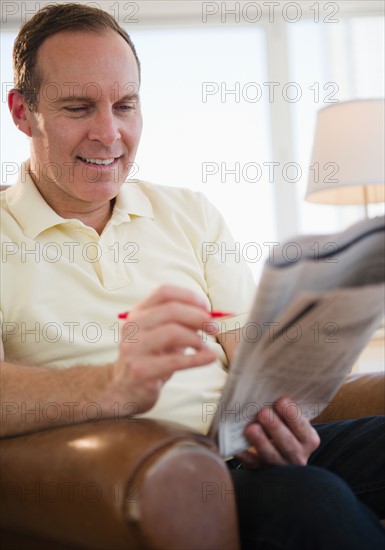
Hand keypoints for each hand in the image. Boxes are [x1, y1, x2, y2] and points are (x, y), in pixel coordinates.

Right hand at [100, 285, 216, 414]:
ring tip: (206, 346)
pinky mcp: (141, 370)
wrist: (125, 389)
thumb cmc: (151, 357)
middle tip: (214, 328)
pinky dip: (198, 358)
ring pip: (173, 332)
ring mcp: (133, 348)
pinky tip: (209, 357)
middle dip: (199, 317)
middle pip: (171, 310)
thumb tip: (210, 316)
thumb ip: (181, 323)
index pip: (164, 292)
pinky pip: (175, 361)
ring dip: (197, 338)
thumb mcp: (162, 335)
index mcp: (138, 312)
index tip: (207, 308)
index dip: (190, 296)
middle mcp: (132, 326)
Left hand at [236, 397, 319, 467]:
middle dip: (275, 427)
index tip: (281, 400)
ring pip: (271, 456)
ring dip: (261, 442)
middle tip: (263, 412)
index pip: (303, 428)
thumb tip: (268, 387)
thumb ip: (286, 408)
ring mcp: (281, 466)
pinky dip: (245, 457)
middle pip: (287, 443)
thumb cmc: (285, 427)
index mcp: (308, 439)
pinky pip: (253, 466)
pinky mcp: (263, 472)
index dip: (293, 415)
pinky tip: (237, 448)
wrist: (280, 452)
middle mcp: (298, 456)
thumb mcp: (292, 420)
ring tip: (251, 428)